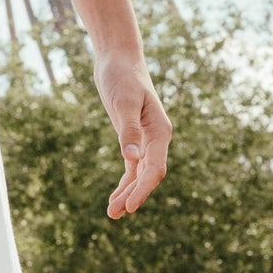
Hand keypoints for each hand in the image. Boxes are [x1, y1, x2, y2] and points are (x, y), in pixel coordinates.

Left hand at [93, 48, 172, 218]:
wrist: (118, 58)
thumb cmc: (123, 76)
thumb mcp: (124, 101)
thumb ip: (128, 130)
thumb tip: (131, 160)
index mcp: (160, 132)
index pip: (154, 168)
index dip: (143, 189)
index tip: (129, 206)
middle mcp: (156, 139)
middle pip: (148, 175)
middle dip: (133, 195)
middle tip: (115, 214)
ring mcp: (145, 140)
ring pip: (139, 174)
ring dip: (127, 192)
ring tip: (112, 214)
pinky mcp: (132, 138)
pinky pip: (131, 166)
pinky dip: (124, 181)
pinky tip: (115, 197)